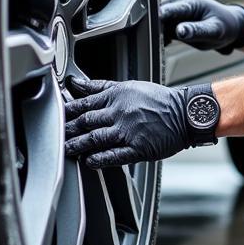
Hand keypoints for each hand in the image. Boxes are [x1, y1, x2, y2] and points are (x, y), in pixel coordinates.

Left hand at [64, 76, 194, 167]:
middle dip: (69, 129)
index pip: (85, 103)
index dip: (68, 110)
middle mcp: (120, 112)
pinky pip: (113, 155)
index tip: (58, 115)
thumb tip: (77, 83)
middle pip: (86, 121)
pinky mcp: (137, 148)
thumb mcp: (129, 86)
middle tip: (57, 135)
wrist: (186, 113)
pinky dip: (98, 158)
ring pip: (95, 139)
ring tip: (67, 149)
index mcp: (117, 95)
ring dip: (78, 145)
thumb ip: (101, 86)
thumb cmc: (159, 100)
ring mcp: (128, 131)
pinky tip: (89, 161)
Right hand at [159, 0, 243, 53]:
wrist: (228, 25)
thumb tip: (179, 31)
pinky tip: (166, 43)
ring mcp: (174, 10)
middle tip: (155, 41)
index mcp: (190, 3)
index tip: (152, 22)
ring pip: (157, 21)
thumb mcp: (214, 31)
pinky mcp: (171, 19)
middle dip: (154, 26)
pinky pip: (160, 27)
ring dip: (156, 32)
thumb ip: (196, 31)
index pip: (172, 8)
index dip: (161, 15)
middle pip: (159, 13)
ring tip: (165, 42)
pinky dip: (159, 35)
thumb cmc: (224, 26)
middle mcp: (178, 3)